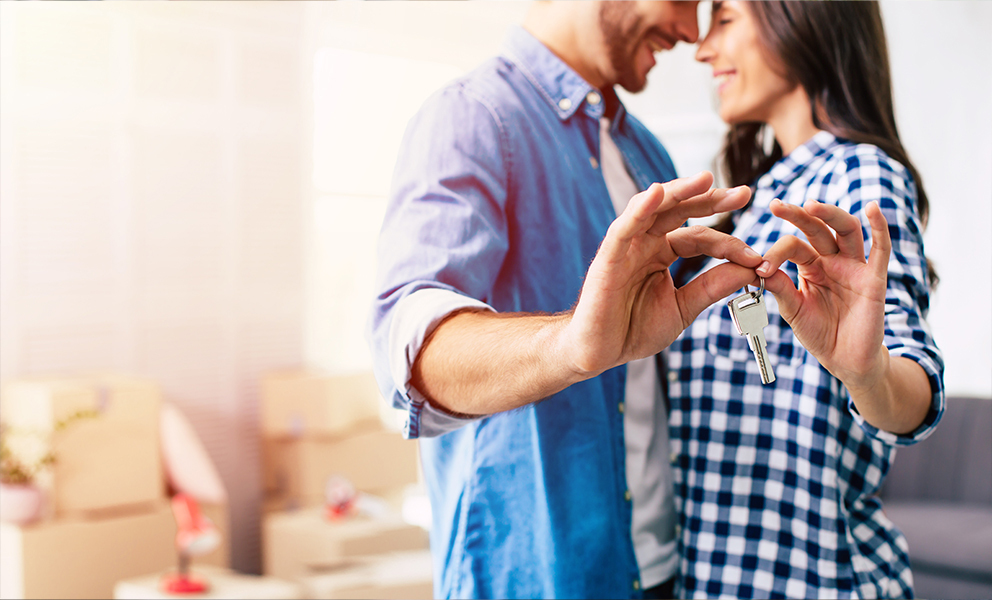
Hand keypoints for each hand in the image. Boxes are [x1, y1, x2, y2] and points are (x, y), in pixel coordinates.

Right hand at [562, 171, 761, 375]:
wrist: (599, 353)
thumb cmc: (634, 329)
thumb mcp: (683, 308)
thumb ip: (712, 287)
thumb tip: (751, 270)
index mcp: (662, 253)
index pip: (700, 237)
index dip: (729, 244)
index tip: (756, 257)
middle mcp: (645, 243)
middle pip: (679, 211)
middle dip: (710, 199)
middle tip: (743, 193)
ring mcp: (626, 247)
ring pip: (652, 208)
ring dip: (679, 192)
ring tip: (706, 179)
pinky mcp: (608, 258)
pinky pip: (623, 228)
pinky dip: (638, 209)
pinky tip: (656, 194)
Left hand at [757, 199, 889, 390]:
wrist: (845, 360)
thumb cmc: (819, 332)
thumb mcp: (793, 309)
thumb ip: (779, 288)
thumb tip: (758, 267)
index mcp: (810, 265)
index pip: (793, 247)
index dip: (775, 254)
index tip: (759, 268)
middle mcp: (832, 260)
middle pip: (817, 229)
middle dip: (798, 216)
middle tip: (776, 206)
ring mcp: (854, 267)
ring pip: (846, 231)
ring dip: (830, 215)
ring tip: (812, 205)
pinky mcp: (874, 279)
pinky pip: (881, 250)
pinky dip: (880, 228)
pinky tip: (873, 209)